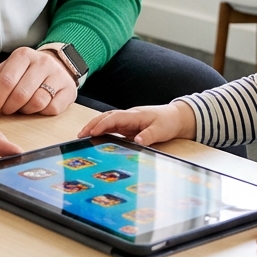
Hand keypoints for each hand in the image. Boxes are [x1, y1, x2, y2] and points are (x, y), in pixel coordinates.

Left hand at [0, 46, 76, 119]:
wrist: (56, 65)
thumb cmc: (25, 71)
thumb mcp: (5, 71)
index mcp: (23, 55)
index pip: (6, 81)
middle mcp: (42, 62)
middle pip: (20, 94)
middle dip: (8, 108)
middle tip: (5, 110)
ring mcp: (58, 76)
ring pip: (36, 103)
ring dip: (25, 110)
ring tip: (22, 106)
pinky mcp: (68, 90)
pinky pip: (51, 109)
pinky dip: (41, 113)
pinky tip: (37, 107)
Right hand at [77, 101, 195, 145]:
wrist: (176, 117)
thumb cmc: (168, 121)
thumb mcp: (161, 130)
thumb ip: (148, 135)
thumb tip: (136, 141)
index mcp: (135, 115)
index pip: (114, 118)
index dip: (102, 124)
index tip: (92, 132)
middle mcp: (128, 116)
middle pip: (106, 117)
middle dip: (92, 124)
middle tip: (80, 135)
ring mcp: (128, 120)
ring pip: (107, 120)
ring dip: (95, 126)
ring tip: (82, 136)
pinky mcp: (128, 125)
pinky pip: (112, 126)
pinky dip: (102, 129)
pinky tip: (95, 137)